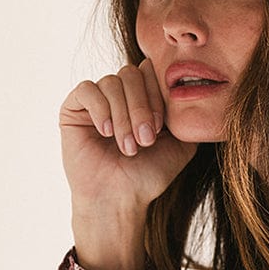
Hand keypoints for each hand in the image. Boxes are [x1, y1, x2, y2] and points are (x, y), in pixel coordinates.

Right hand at [60, 60, 195, 215]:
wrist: (120, 198)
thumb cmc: (148, 174)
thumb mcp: (181, 144)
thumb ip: (187, 116)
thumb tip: (195, 89)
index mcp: (144, 97)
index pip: (152, 71)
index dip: (158, 94)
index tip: (161, 128)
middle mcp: (120, 93)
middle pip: (132, 74)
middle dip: (142, 107)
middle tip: (146, 139)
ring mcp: (96, 99)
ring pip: (111, 82)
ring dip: (123, 115)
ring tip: (128, 146)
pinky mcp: (73, 108)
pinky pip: (87, 89)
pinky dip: (101, 109)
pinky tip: (106, 133)